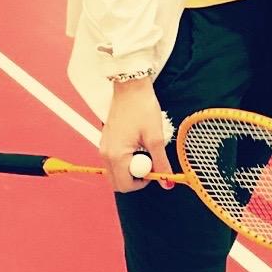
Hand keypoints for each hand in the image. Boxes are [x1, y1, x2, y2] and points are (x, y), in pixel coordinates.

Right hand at [99, 78, 172, 192]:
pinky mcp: (106, 140)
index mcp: (116, 155)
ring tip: (144, 149)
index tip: (154, 169)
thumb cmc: (142, 108)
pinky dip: (125, 158)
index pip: (125, 186)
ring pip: (116, 171)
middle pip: (118, 182)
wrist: (131, 86)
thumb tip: (167, 182)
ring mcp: (104, 147)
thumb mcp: (155, 137)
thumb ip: (160, 162)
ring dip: (131, 167)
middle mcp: (105, 154)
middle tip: (150, 161)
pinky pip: (114, 160)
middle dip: (135, 177)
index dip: (143, 183)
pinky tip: (136, 142)